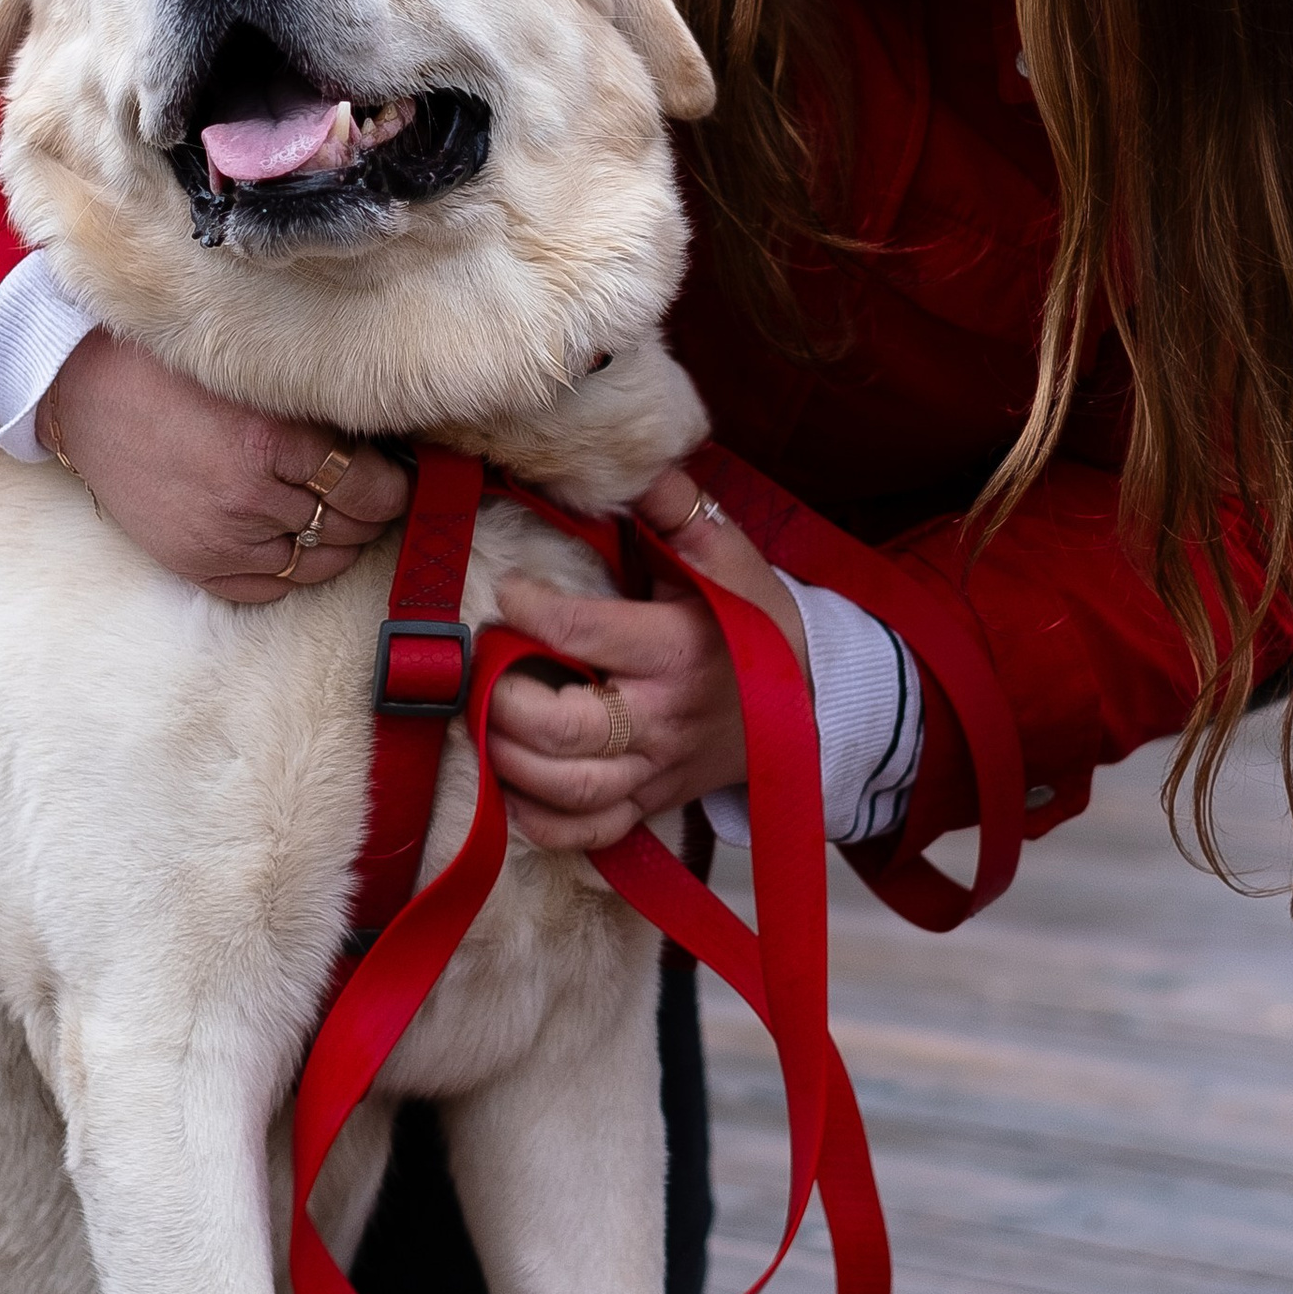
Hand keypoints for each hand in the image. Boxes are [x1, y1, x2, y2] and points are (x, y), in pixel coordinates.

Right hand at [40, 331, 410, 603]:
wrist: (86, 391)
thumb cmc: (173, 371)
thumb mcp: (256, 376)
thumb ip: (316, 411)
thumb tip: (382, 445)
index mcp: (270, 443)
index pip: (368, 488)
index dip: (394, 486)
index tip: (398, 477)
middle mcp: (247, 500)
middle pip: (345, 528)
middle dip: (370, 515)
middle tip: (376, 496)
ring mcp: (218, 540)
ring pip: (314, 565)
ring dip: (336, 545)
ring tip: (339, 519)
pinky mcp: (191, 563)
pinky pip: (266, 590)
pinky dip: (292, 572)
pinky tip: (297, 545)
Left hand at [485, 467, 814, 854]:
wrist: (810, 697)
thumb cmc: (753, 616)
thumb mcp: (725, 551)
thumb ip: (672, 505)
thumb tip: (631, 459)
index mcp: (677, 648)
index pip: (580, 633)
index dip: (527, 609)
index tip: (509, 589)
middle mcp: (663, 718)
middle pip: (561, 729)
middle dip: (501, 696)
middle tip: (482, 664)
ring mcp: (656, 769)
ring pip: (567, 789)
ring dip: (507, 759)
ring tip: (485, 717)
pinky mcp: (651, 802)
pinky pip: (587, 834)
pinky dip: (539, 821)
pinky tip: (511, 785)